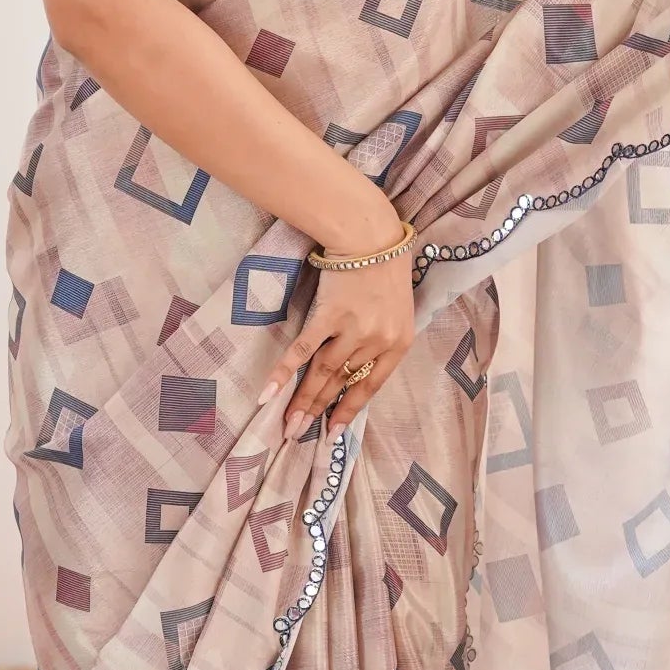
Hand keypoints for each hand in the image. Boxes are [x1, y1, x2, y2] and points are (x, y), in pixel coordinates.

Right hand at [257, 239, 416, 432]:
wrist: (370, 235)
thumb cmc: (384, 269)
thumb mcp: (396, 311)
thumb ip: (380, 339)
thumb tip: (353, 368)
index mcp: (399, 343)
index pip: (370, 386)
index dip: (349, 410)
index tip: (332, 432)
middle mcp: (378, 341)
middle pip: (343, 382)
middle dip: (319, 410)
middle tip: (298, 434)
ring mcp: (353, 329)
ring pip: (324, 372)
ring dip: (302, 400)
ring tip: (287, 423)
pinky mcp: (330, 315)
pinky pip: (304, 350)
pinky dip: (285, 372)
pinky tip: (270, 393)